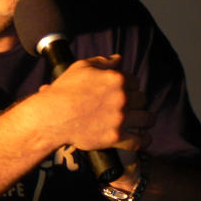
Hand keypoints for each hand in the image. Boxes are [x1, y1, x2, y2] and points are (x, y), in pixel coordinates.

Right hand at [36, 54, 153, 151]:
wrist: (53, 115)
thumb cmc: (64, 90)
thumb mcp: (80, 68)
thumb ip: (102, 62)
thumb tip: (118, 59)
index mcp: (116, 79)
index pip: (134, 81)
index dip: (129, 85)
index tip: (123, 91)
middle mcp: (122, 98)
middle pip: (142, 99)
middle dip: (136, 102)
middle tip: (128, 106)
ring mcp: (120, 118)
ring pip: (147, 119)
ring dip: (145, 119)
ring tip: (140, 121)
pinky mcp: (116, 137)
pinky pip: (140, 141)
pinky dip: (143, 140)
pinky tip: (142, 138)